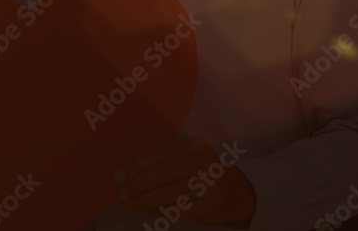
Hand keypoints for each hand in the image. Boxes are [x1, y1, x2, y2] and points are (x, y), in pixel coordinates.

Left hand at [115, 138, 255, 225]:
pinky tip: (149, 211)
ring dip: (143, 201)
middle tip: (122, 194)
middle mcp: (203, 162)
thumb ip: (162, 163)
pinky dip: (159, 211)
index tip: (119, 177)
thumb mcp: (188, 159)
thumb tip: (127, 176)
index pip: (159, 154)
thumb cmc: (203, 174)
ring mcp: (208, 184)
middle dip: (137, 185)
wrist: (238, 193)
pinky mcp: (210, 206)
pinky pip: (177, 210)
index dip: (135, 166)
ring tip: (130, 206)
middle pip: (161, 173)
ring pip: (167, 193)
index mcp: (194, 146)